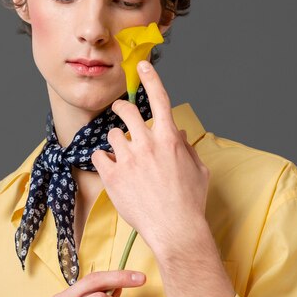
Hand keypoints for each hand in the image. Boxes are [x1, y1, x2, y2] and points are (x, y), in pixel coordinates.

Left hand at [91, 60, 209, 256]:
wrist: (175, 230)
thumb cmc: (190, 202)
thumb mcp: (198, 171)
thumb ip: (187, 149)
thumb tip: (179, 135)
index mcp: (169, 139)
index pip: (159, 99)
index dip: (150, 79)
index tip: (141, 66)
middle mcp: (147, 144)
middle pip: (125, 111)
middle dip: (120, 108)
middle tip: (119, 113)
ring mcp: (128, 160)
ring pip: (112, 136)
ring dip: (116, 143)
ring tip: (123, 158)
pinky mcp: (112, 176)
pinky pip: (98, 156)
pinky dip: (103, 161)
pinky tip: (112, 170)